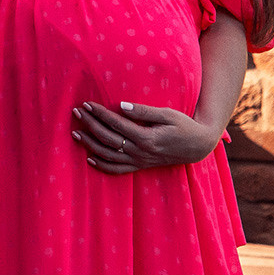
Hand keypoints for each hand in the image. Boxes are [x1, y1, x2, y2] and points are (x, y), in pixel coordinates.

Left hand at [73, 100, 222, 174]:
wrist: (198, 147)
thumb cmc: (183, 126)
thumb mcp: (167, 114)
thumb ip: (144, 111)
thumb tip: (121, 106)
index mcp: (146, 137)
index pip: (116, 124)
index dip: (99, 113)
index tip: (87, 104)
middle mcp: (140, 152)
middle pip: (108, 139)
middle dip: (89, 125)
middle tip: (76, 112)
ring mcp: (140, 161)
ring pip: (109, 156)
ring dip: (90, 144)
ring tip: (75, 133)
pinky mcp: (141, 166)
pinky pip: (118, 170)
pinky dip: (103, 166)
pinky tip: (90, 158)